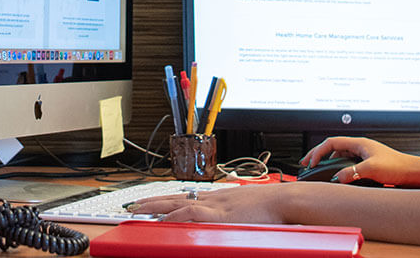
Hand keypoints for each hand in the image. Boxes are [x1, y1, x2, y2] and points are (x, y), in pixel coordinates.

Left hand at [125, 183, 326, 222]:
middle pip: (175, 198)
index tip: (149, 203)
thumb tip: (226, 222)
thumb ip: (233, 216)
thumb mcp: (247, 212)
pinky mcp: (220, 215)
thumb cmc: (273, 208)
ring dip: (156, 208)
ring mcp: (215, 206)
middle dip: (152, 203)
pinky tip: (163, 220)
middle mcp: (213, 200)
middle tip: (132, 206)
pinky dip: (176, 217)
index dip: (165, 200)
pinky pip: (192, 215)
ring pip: (178, 204)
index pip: (186, 197)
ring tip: (136, 211)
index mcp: (219, 199)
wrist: (286, 200)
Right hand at [302, 136, 419, 185]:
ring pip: (339, 156)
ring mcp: (363, 155)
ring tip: (316, 170)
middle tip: (305, 163)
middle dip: (317, 155)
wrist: (413, 173)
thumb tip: (338, 177)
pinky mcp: (367, 164)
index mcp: (359, 143)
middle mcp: (360, 147)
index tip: (311, 163)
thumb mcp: (372, 169)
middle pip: (332, 148)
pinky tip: (336, 177)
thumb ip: (353, 172)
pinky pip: (346, 164)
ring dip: (326, 162)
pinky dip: (337, 169)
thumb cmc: (398, 167)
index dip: (318, 152)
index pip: (331, 143)